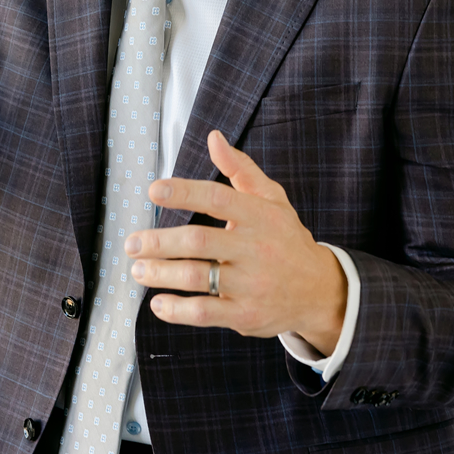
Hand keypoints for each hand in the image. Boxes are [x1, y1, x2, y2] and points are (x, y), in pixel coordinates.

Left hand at [124, 130, 345, 354]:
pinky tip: (158, 303)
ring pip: (197, 278)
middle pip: (199, 242)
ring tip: (138, 269)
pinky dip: (176, 310)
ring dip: (160, 273)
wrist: (321, 291)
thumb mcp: (272, 199)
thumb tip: (213, 138)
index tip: (154, 190)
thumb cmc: (286, 239)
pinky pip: (205, 313)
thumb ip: (240, 169)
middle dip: (159, 242)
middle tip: (131, 243)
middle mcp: (255, 249)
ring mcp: (251, 284)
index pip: (217, 198)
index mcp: (259, 216)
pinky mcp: (247, 315)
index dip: (184, 193)